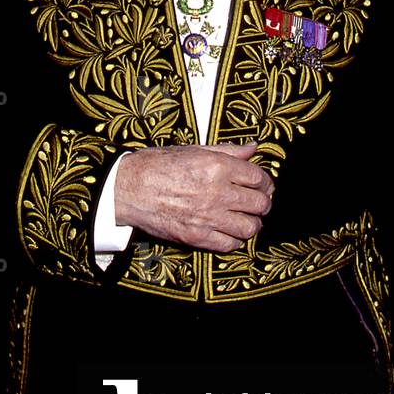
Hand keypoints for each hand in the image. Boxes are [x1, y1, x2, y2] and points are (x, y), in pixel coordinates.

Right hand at [114, 142, 273, 251]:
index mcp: (218, 167)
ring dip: (252, 223)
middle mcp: (217, 192)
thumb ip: (227, 150)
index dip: (265, 182)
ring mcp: (208, 217)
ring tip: (246, 218)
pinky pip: (230, 245)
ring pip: (250, 227)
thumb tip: (253, 148)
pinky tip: (230, 231)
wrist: (128, 188)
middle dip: (263, 203)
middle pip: (260, 204)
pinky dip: (235, 240)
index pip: (259, 178)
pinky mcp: (197, 237)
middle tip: (258, 202)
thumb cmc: (157, 165)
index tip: (262, 184)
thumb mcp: (194, 149)